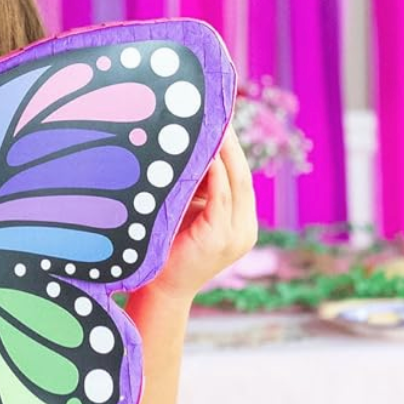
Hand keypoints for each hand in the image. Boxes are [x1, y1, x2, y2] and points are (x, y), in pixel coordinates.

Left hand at [145, 128, 257, 302]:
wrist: (159, 290)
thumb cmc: (166, 248)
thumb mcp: (188, 213)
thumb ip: (197, 190)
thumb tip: (190, 149)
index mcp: (240, 222)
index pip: (241, 177)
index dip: (232, 148)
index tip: (220, 119)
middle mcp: (244, 229)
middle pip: (242, 176)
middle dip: (231, 144)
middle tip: (217, 113)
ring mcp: (235, 235)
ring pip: (234, 183)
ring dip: (223, 153)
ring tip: (210, 125)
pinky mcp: (219, 238)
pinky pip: (221, 198)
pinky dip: (214, 174)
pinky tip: (205, 154)